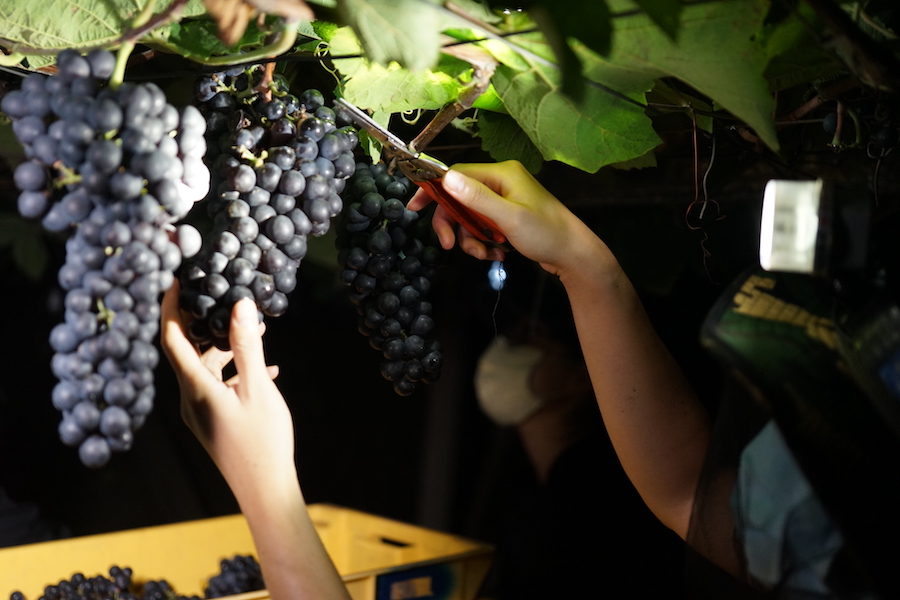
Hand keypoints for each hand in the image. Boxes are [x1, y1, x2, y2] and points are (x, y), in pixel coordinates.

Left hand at [160, 281, 294, 495]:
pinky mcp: (215, 422)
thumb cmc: (262, 441)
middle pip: (189, 351)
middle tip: (224, 298)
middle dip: (207, 324)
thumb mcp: (256, 389)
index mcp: (194, 388)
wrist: (265, 490)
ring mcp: (202, 413)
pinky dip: (237, 372)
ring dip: (227, 348)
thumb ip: (247, 346)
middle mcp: (191, 399)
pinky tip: (266, 370)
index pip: (172, 338)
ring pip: (207, 369)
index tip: (176, 280)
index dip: (170, 307)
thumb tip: (239, 304)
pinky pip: (219, 387)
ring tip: (256, 331)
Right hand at [408, 161, 605, 278]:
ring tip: (485, 254)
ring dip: (470, 238)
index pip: (456, 174)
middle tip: (449, 246)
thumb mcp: (508, 217)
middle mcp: (501, 182)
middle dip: (454, 224)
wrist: (574, 255)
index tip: (415, 208)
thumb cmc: (546, 234)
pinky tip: (497, 254)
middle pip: (459, 198)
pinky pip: (482, 226)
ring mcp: (504, 200)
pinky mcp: (507, 217)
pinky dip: (483, 242)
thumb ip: (476, 198)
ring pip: (469, 217)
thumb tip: (446, 178)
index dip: (434, 190)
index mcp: (501, 174)